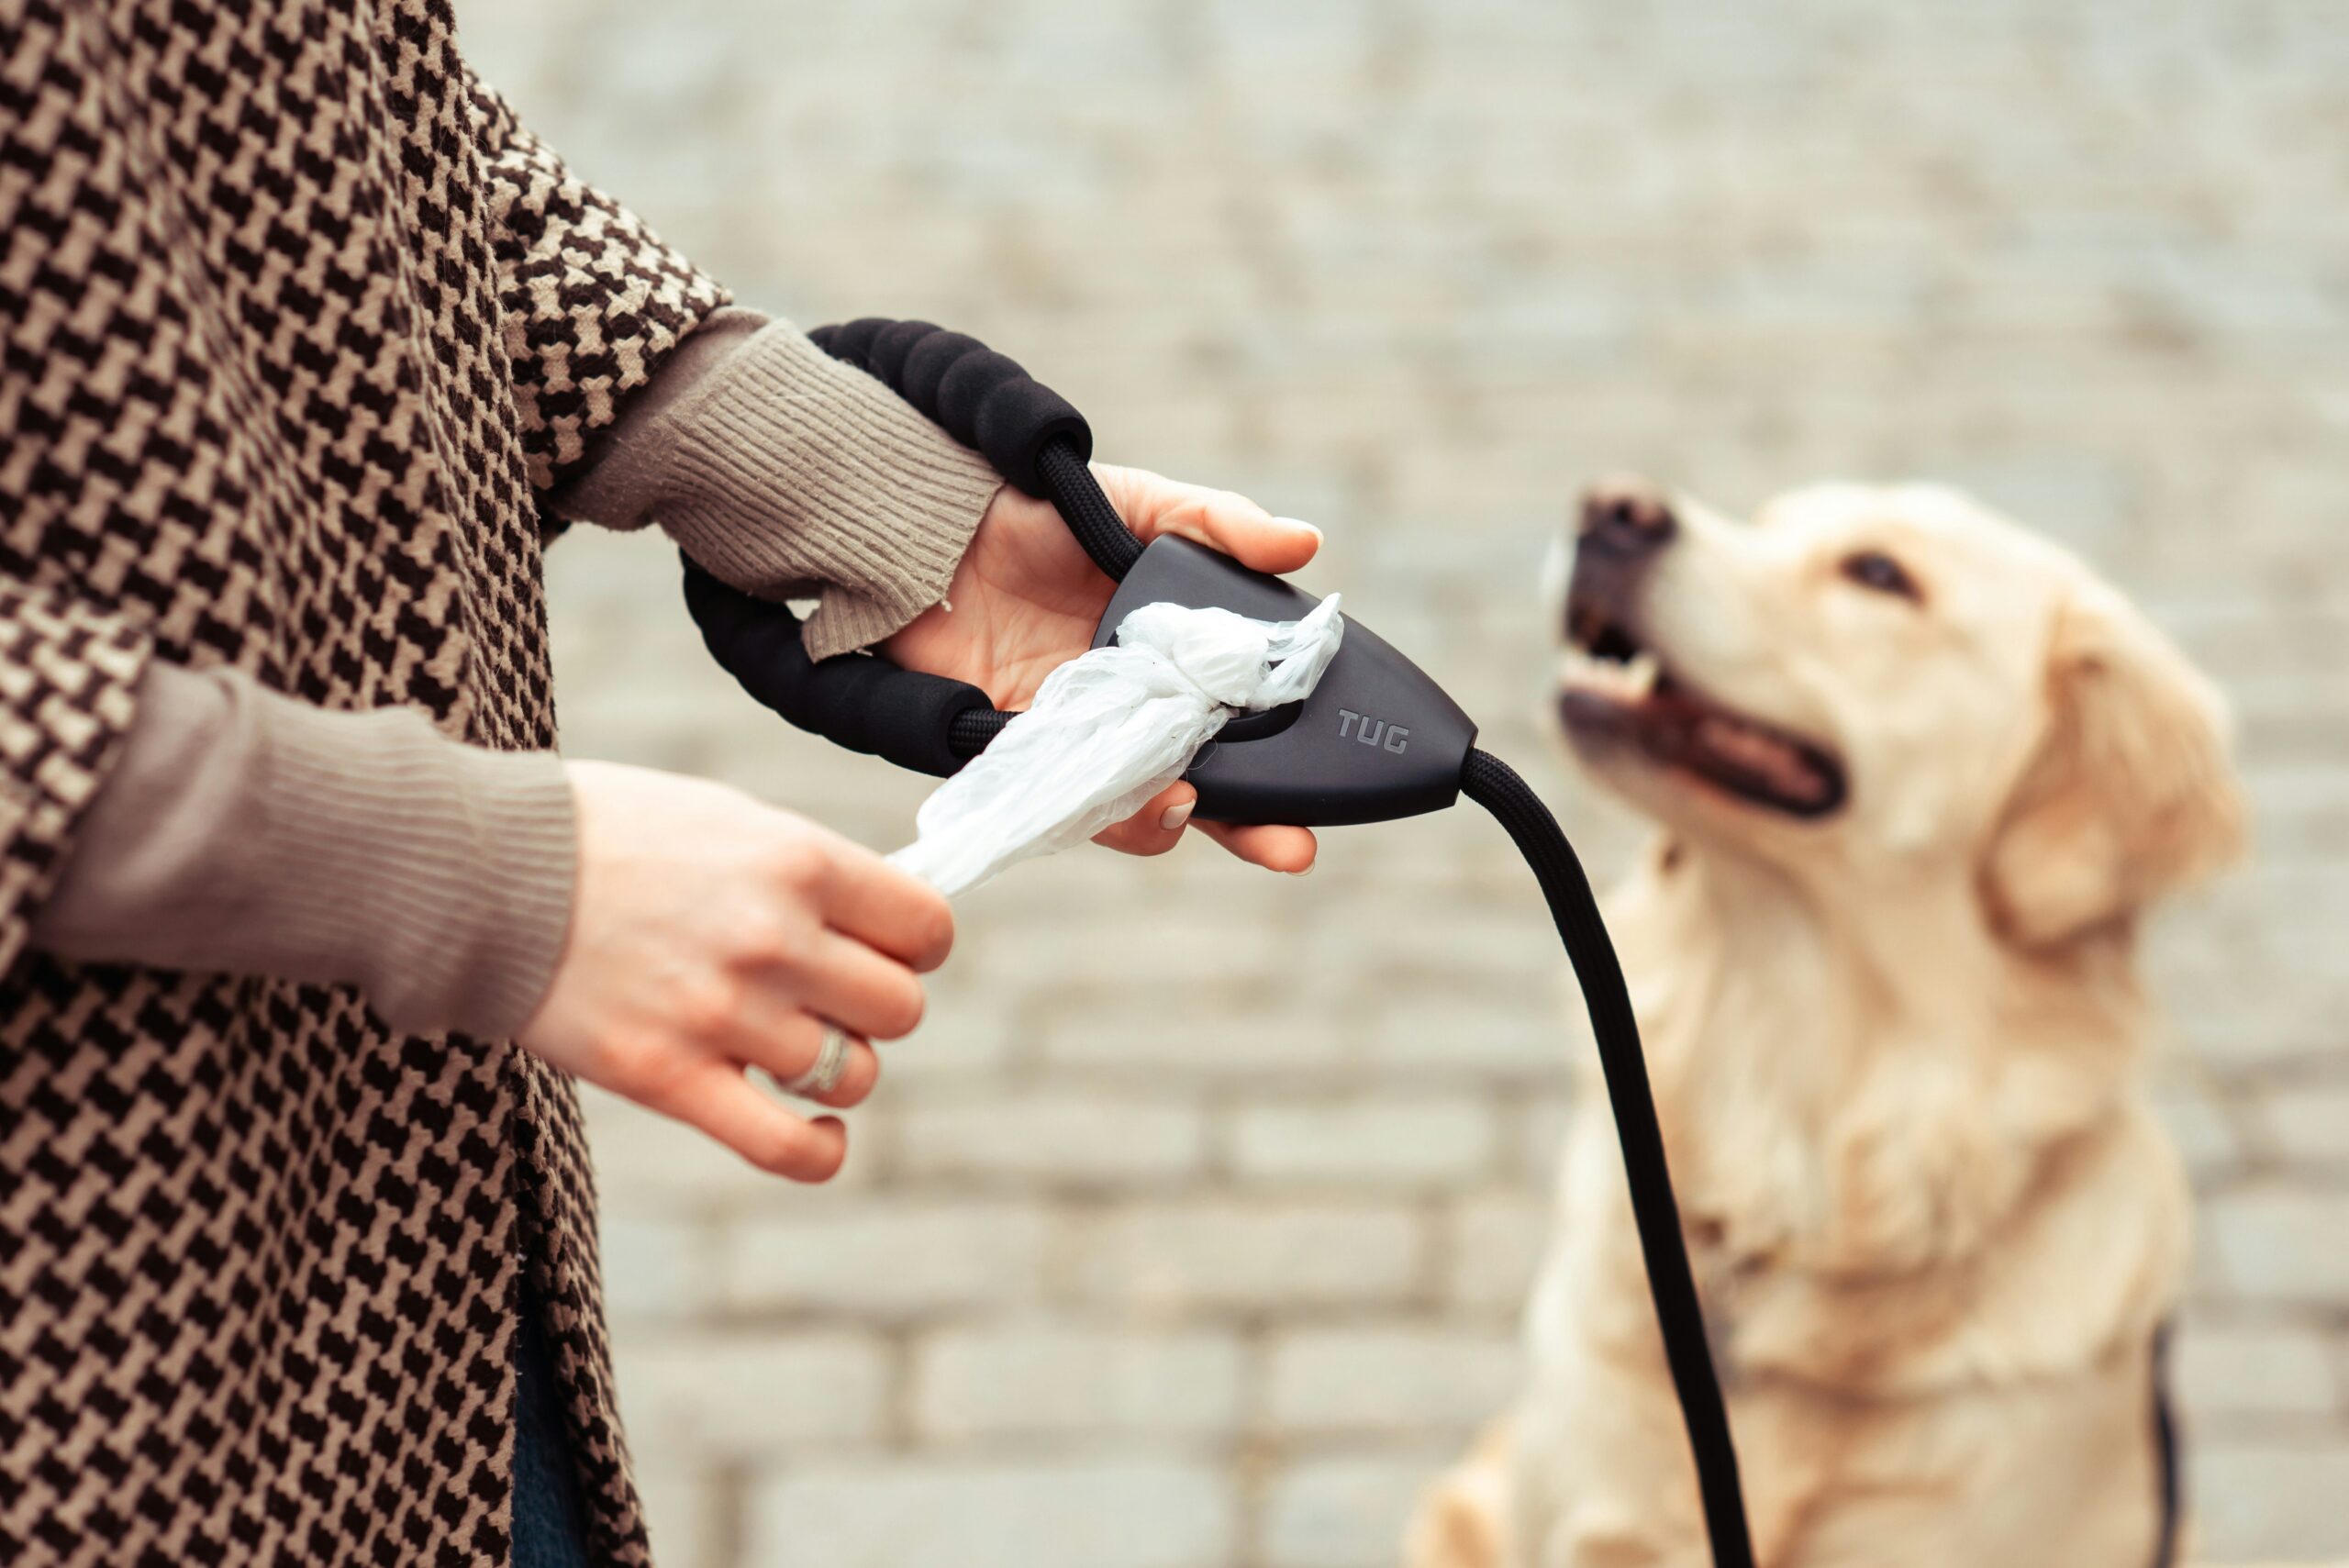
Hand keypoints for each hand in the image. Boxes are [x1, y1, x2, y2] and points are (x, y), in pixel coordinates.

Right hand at [518, 761, 952, 1180]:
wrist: (481, 873)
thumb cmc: (604, 833)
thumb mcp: (723, 816)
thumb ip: (808, 868)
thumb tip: (881, 919)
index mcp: (797, 860)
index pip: (926, 927)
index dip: (915, 945)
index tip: (885, 948)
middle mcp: (774, 938)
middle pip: (899, 1008)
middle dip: (873, 1006)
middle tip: (825, 994)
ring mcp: (725, 1014)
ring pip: (853, 1074)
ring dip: (834, 1067)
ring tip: (787, 1043)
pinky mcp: (671, 1078)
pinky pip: (787, 1146)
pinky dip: (818, 1151)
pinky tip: (815, 1133)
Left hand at [884, 465, 1323, 871]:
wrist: (933, 526)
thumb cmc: (1040, 514)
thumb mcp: (1141, 505)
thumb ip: (1219, 523)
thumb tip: (1307, 542)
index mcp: (1181, 664)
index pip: (1252, 727)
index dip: (1296, 766)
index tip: (1339, 786)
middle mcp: (1139, 714)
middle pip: (1210, 789)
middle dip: (1255, 829)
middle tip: (1292, 849)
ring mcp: (1083, 741)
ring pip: (1142, 807)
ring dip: (1172, 817)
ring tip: (1191, 804)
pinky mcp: (1021, 757)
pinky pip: (1067, 802)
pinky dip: (1101, 808)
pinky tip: (1132, 796)